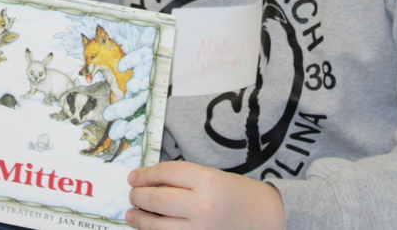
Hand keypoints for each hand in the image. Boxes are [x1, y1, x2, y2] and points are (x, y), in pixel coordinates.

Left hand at [127, 161, 283, 229]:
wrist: (264, 218)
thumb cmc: (236, 194)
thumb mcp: (211, 176)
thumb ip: (182, 179)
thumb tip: (147, 181)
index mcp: (207, 180)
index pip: (165, 173)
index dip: (144, 174)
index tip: (134, 176)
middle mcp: (202, 205)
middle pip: (157, 198)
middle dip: (138, 195)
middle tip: (132, 193)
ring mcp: (200, 229)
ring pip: (157, 225)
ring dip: (140, 218)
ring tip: (132, 213)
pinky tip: (148, 228)